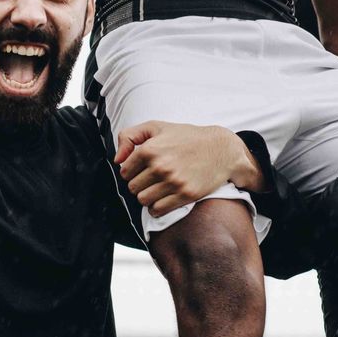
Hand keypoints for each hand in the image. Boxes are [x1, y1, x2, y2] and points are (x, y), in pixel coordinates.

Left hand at [115, 122, 260, 217]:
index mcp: (150, 149)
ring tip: (156, 189)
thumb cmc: (187, 137)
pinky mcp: (185, 195)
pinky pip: (158, 210)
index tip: (140, 170)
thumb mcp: (157, 127)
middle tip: (150, 180)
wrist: (220, 149)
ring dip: (147, 197)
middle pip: (133, 188)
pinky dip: (156, 208)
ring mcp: (173, 182)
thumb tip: (117, 160)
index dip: (131, 172)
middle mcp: (160, 166)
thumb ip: (130, 136)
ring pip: (143, 200)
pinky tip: (162, 199)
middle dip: (139, 185)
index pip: (125, 172)